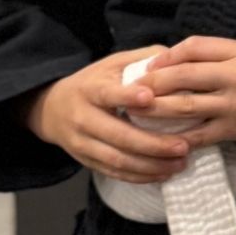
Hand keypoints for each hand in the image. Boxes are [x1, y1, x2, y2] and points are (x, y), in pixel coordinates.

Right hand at [22, 49, 194, 182]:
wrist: (52, 109)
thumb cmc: (94, 82)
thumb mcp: (113, 63)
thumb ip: (144, 58)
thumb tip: (176, 58)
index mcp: (90, 90)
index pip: (107, 94)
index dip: (126, 96)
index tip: (149, 97)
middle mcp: (83, 118)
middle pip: (117, 135)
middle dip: (152, 143)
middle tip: (183, 146)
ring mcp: (82, 143)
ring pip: (117, 159)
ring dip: (150, 165)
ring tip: (180, 163)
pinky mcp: (86, 161)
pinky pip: (114, 172)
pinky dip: (139, 176)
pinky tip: (163, 174)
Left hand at [124, 37, 235, 146]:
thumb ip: (215, 53)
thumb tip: (174, 59)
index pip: (194, 47)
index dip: (166, 56)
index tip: (148, 66)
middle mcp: (234, 77)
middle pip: (183, 76)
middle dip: (152, 84)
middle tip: (128, 91)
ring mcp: (233, 105)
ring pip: (186, 107)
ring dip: (156, 110)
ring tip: (134, 113)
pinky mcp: (235, 130)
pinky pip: (199, 135)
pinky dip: (177, 139)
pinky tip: (159, 141)